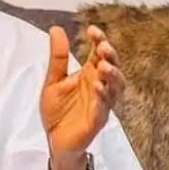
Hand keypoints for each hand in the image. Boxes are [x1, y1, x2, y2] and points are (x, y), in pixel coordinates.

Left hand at [40, 25, 125, 169]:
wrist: (54, 140)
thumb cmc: (58, 110)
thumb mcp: (53, 80)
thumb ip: (58, 57)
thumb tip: (56, 28)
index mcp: (89, 75)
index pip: (99, 54)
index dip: (99, 41)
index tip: (92, 29)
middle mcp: (99, 87)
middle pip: (112, 68)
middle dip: (110, 56)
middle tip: (103, 46)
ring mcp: (101, 104)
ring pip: (115, 88)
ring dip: (112, 75)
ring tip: (103, 65)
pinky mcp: (96, 121)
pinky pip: (103, 108)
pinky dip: (102, 97)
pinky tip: (97, 87)